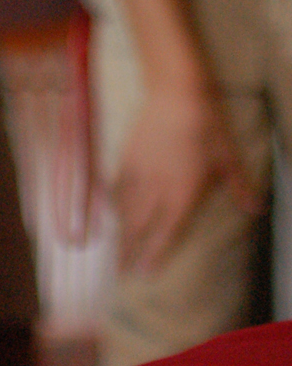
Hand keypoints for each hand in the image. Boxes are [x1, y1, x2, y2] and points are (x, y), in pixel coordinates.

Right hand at [113, 87, 260, 272]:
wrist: (176, 91)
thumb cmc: (207, 122)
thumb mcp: (227, 154)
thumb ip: (239, 185)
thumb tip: (257, 209)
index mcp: (182, 193)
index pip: (165, 232)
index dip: (153, 255)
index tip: (143, 274)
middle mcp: (157, 190)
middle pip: (139, 228)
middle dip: (129, 252)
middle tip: (121, 271)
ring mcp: (139, 176)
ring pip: (126, 212)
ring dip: (120, 233)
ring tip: (115, 250)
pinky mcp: (127, 160)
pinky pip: (117, 188)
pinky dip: (113, 203)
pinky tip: (109, 211)